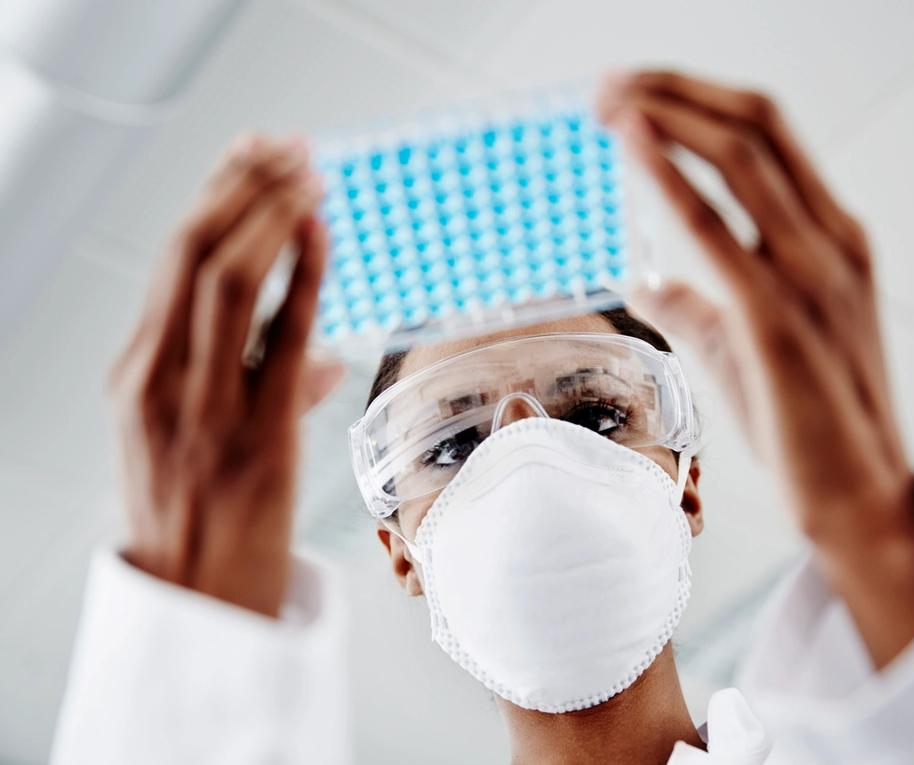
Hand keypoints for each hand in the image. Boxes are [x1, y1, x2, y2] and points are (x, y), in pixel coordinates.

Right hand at [106, 135, 344, 616]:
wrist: (197, 602)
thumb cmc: (199, 517)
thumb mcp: (193, 443)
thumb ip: (246, 388)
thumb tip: (322, 362)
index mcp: (136, 375)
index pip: (172, 262)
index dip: (214, 197)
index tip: (250, 154)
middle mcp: (158, 381)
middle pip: (191, 253)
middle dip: (239, 187)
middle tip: (285, 145)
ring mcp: (202, 408)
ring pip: (225, 281)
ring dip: (270, 215)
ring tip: (309, 173)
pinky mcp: (256, 436)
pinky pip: (281, 338)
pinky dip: (301, 275)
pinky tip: (321, 230)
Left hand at [599, 71, 913, 666]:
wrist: (853, 490)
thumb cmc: (803, 417)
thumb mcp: (741, 344)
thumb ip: (696, 303)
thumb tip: (645, 279)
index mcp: (831, 236)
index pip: (767, 135)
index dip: (698, 101)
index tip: (636, 95)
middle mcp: (830, 240)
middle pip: (754, 125)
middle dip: (675, 91)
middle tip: (607, 86)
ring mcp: (812, 275)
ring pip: (742, 158)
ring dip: (668, 115)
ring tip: (609, 100)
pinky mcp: (779, 319)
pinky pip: (719, 231)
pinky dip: (672, 178)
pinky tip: (634, 145)